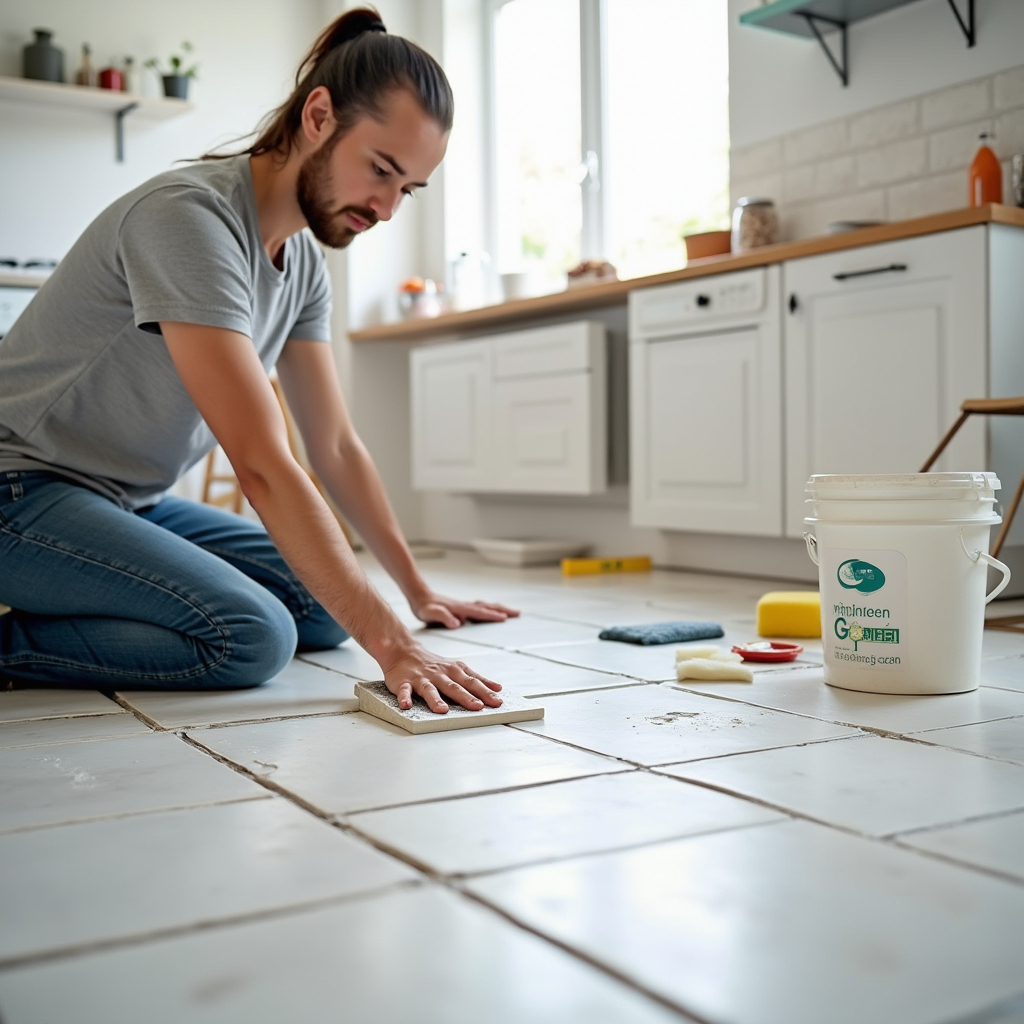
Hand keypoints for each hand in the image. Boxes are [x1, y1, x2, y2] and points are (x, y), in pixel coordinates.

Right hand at [382, 645, 502, 713]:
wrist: (404, 651)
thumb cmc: (433, 664)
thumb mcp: (457, 668)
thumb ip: (475, 679)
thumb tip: (497, 688)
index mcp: (453, 671)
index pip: (472, 682)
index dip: (485, 691)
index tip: (497, 701)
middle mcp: (439, 674)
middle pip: (454, 686)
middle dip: (466, 697)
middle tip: (478, 706)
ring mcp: (421, 678)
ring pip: (429, 689)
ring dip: (435, 699)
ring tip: (442, 710)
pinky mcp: (404, 682)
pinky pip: (404, 690)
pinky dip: (405, 697)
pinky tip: (407, 705)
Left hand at [410, 591, 519, 629]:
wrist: (419, 596)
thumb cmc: (424, 607)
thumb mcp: (430, 613)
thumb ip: (443, 617)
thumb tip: (458, 623)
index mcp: (460, 609)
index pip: (479, 612)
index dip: (492, 615)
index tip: (505, 618)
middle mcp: (464, 606)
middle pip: (487, 607)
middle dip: (503, 610)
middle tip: (518, 613)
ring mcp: (464, 606)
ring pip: (485, 606)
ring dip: (499, 608)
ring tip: (511, 613)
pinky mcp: (461, 608)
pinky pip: (480, 609)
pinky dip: (489, 609)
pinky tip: (491, 613)